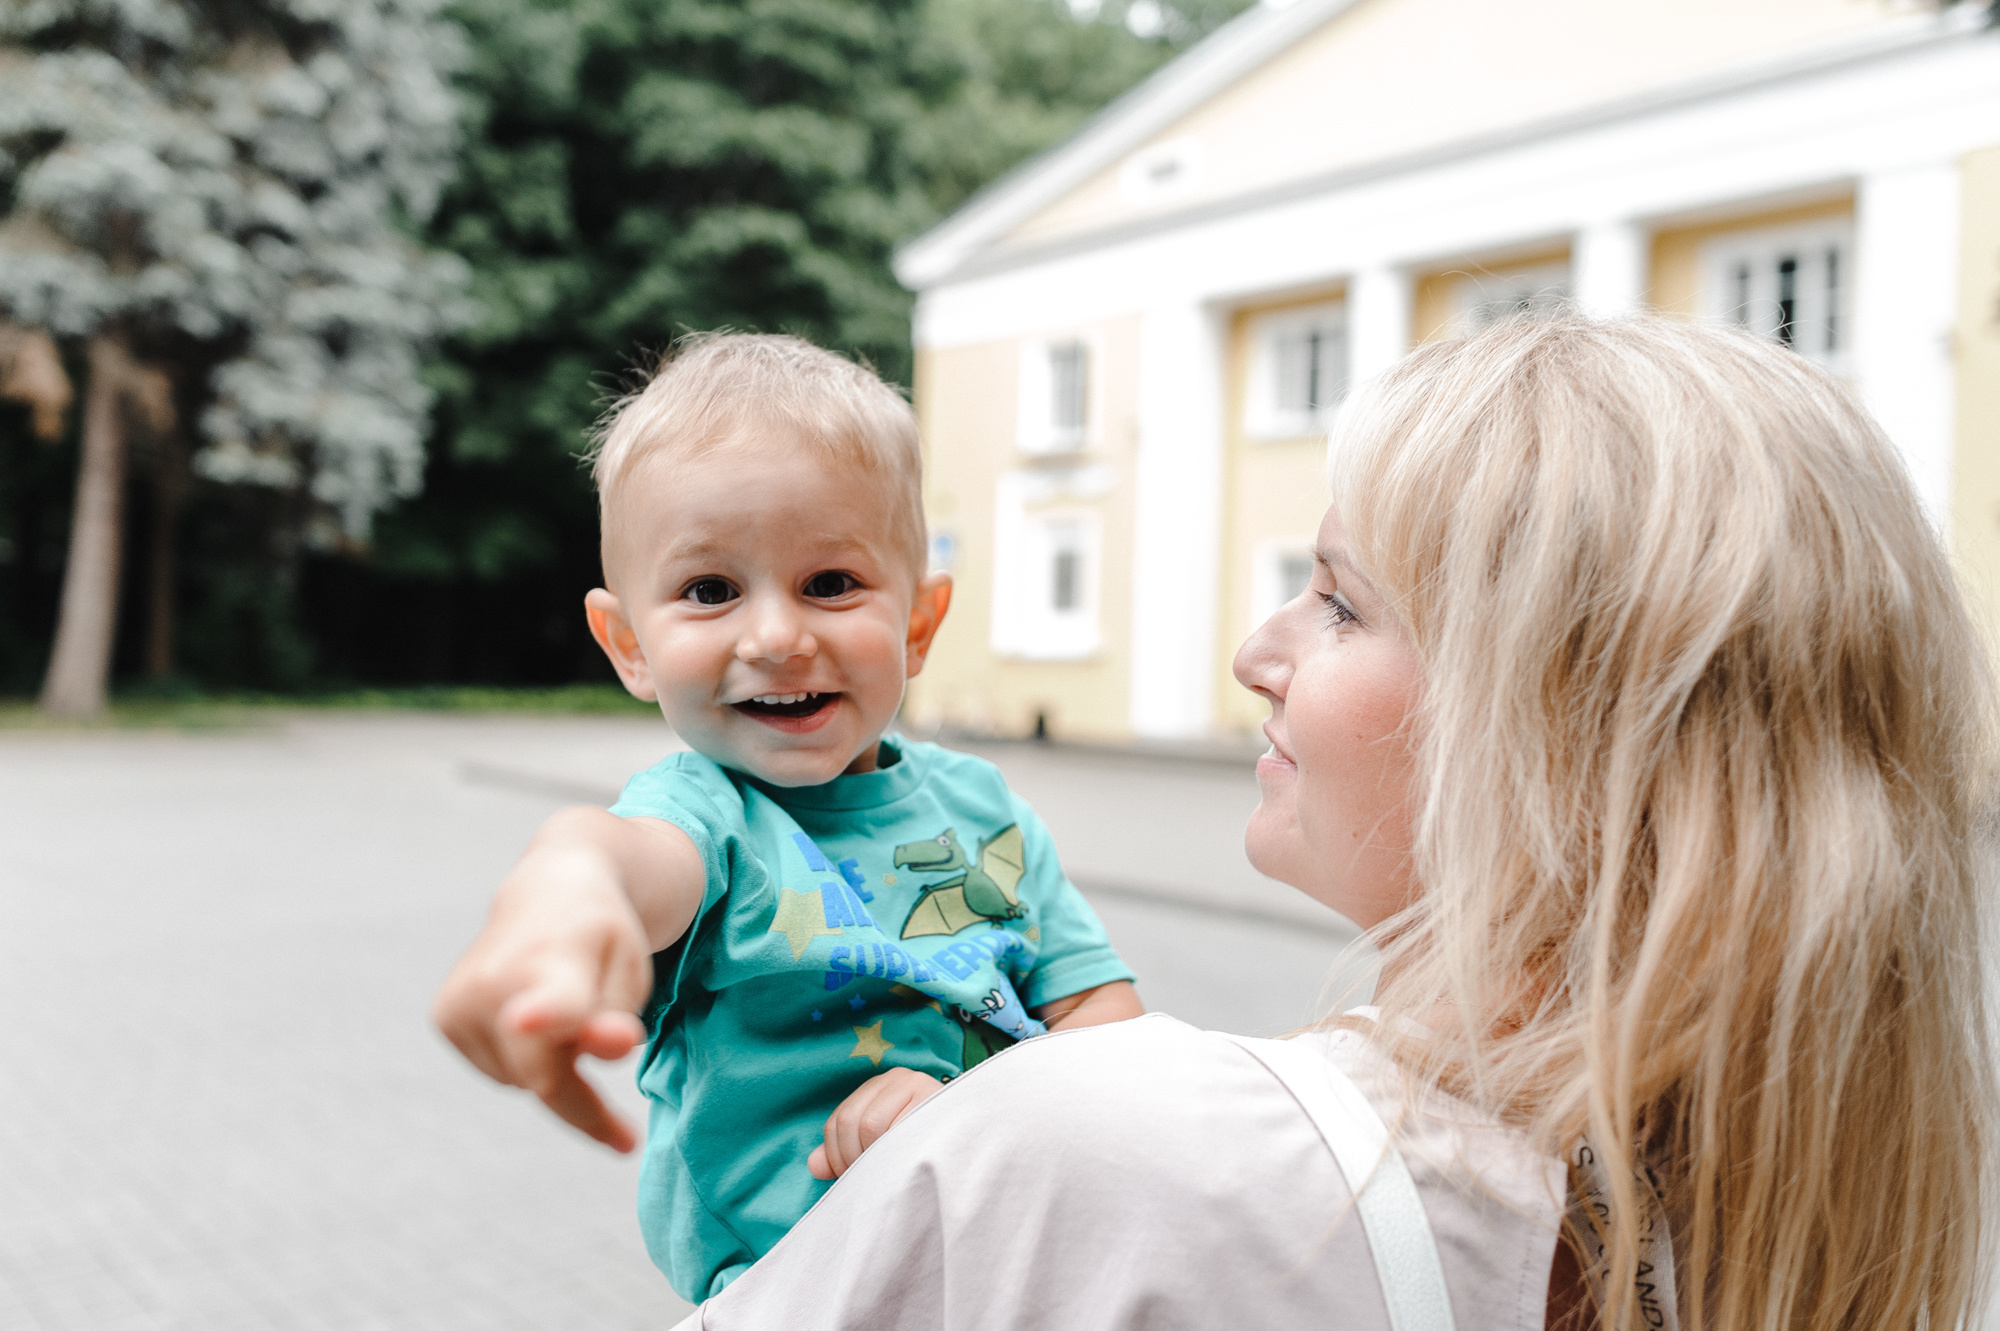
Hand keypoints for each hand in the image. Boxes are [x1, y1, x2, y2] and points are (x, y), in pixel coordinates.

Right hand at [433, 843, 653, 1151]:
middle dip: (584, 1090)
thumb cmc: (599, 939)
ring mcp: (461, 1000)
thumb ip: (620, 1014)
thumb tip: (615, 1046)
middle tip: (604, 1036)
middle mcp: (496, 980)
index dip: (543, 1014)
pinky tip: (529, 1014)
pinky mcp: (443, 1019)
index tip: (526, 1019)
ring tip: (559, 1007)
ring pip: (522, 1082)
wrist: (549, 895)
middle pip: (545, 1079)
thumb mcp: (629, 971)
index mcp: (558, 961)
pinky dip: (523, 1059)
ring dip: (551, 1065)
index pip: (552, 998)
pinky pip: (499, 1074)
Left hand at [807, 1068, 942, 1179]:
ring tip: (891, 1174)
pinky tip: (907, 1164)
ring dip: (875, 1158)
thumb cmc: (922, 1148)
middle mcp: (896, 1078)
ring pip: (871, 1126)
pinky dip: (896, 1153)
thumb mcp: (880, 1148)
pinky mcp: (936, 1098)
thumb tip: (814, 1165)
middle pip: (851, 1121)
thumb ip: (845, 1155)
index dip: (837, 1155)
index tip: (853, 1178)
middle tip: (872, 1181)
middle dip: (854, 1159)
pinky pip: (900, 1130)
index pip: (838, 1120)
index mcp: (878, 1086)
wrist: (973, 1141)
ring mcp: (918, 1084)